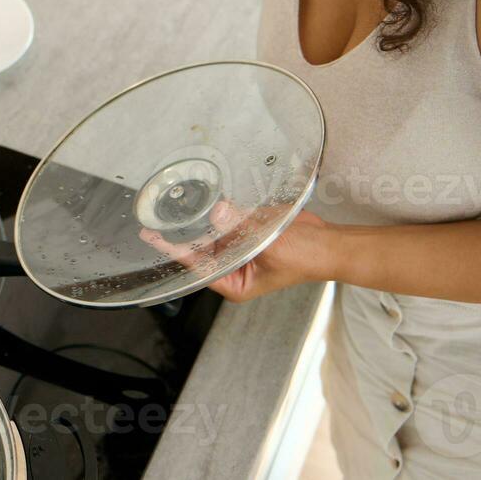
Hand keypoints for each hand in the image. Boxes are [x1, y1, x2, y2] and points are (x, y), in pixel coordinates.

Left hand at [139, 201, 332, 302]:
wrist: (329, 243)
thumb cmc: (306, 256)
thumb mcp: (270, 244)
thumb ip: (242, 229)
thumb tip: (217, 212)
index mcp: (234, 282)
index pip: (195, 265)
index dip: (173, 250)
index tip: (151, 237)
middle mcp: (232, 267)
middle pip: (198, 249)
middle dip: (181, 232)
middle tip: (155, 215)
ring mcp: (238, 249)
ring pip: (209, 233)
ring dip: (196, 219)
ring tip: (172, 203)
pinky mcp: (245, 231)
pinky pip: (224, 219)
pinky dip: (214, 209)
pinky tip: (201, 197)